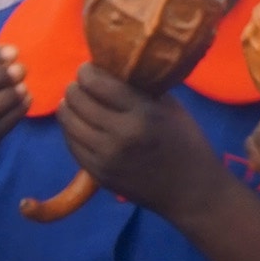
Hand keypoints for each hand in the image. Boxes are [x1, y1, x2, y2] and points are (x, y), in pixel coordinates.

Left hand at [61, 63, 226, 218]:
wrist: (191, 192)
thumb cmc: (187, 144)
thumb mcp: (171, 108)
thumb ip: (141, 89)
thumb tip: (113, 71)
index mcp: (142, 114)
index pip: (99, 84)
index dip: (87, 72)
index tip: (87, 68)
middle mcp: (119, 135)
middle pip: (78, 101)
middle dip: (75, 88)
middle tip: (79, 85)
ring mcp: (104, 157)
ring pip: (68, 122)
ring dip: (68, 107)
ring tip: (73, 101)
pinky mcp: (97, 173)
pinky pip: (71, 144)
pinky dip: (70, 129)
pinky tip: (76, 122)